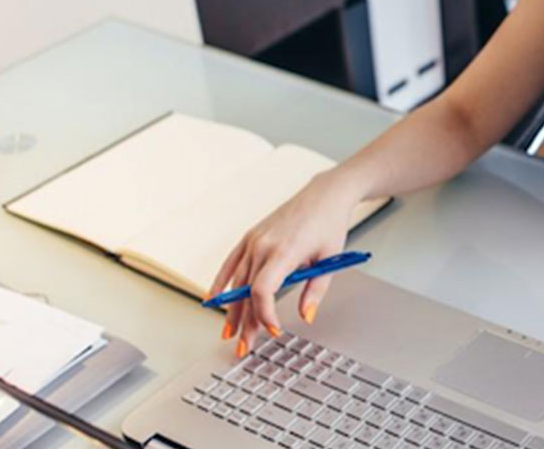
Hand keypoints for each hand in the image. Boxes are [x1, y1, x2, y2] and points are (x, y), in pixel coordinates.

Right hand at [207, 171, 363, 356]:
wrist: (324, 195)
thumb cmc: (329, 225)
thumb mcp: (330, 260)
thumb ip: (315, 291)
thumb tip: (305, 316)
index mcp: (284, 251)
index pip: (263, 290)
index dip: (264, 314)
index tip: (274, 330)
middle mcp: (263, 246)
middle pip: (248, 292)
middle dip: (246, 323)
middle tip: (244, 347)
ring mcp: (254, 240)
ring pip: (237, 282)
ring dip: (232, 310)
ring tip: (229, 333)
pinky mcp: (250, 237)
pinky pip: (230, 263)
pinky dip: (221, 282)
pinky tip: (214, 300)